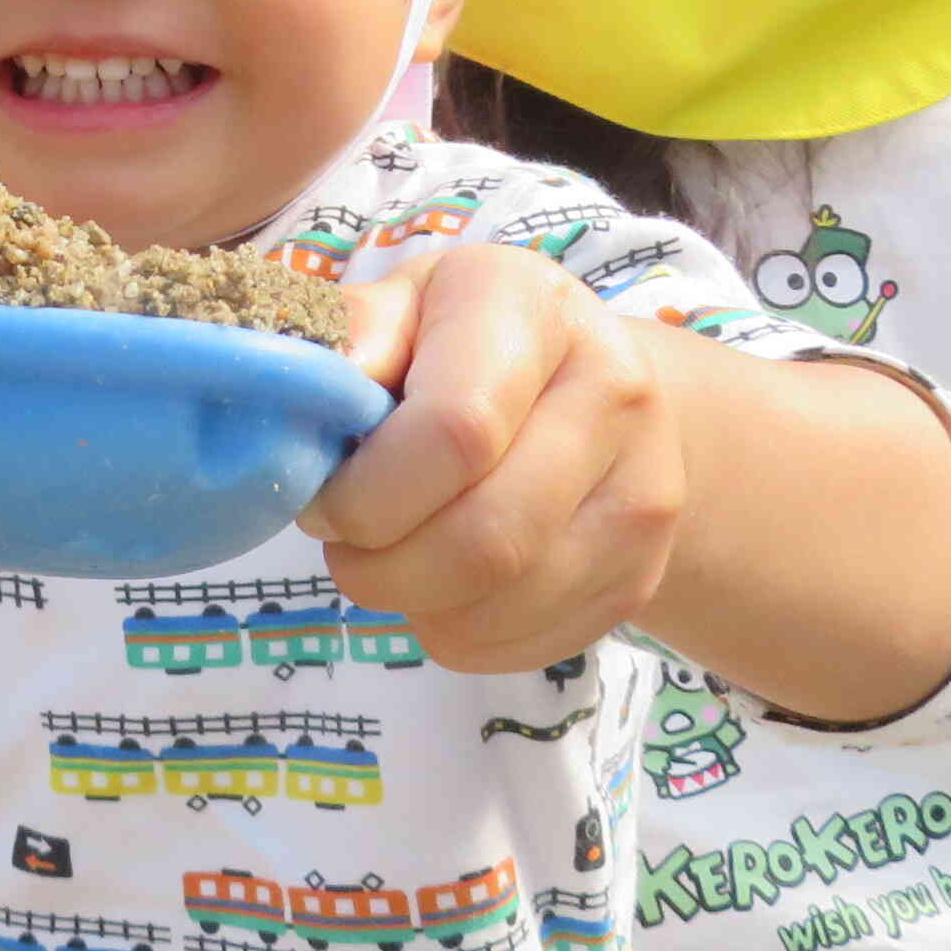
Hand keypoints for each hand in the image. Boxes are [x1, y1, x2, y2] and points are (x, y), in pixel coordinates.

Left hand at [308, 243, 683, 676]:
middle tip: (345, 545)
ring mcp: (644, 492)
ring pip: (502, 601)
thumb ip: (350, 337)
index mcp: (533, 309)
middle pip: (485, 536)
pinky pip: (523, 644)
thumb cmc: (466, 341)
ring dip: (414, 602)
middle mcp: (613, 393)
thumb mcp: (403, 306)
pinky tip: (441, 587)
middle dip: (381, 564)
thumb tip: (305, 388)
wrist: (596, 390)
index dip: (370, 490)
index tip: (325, 500)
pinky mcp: (643, 573)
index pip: (456, 431)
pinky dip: (457, 634)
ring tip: (389, 560)